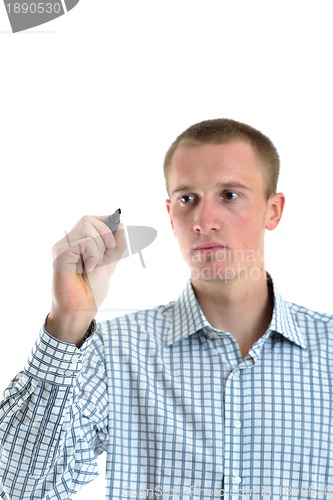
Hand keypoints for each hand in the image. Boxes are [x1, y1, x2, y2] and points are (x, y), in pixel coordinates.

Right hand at [46, 215, 126, 344]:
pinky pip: (83, 241)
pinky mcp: (60, 255)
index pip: (90, 219)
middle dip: (105, 233)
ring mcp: (61, 247)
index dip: (106, 222)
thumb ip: (116, 245)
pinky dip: (93, 253)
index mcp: (78, 242)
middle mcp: (67, 242)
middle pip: (87, 219)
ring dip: (99, 246)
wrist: (82, 309)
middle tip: (109, 250)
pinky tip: (89, 267)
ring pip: (86, 227)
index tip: (115, 239)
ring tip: (95, 264)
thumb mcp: (110, 262)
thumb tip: (121, 225)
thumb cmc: (92, 289)